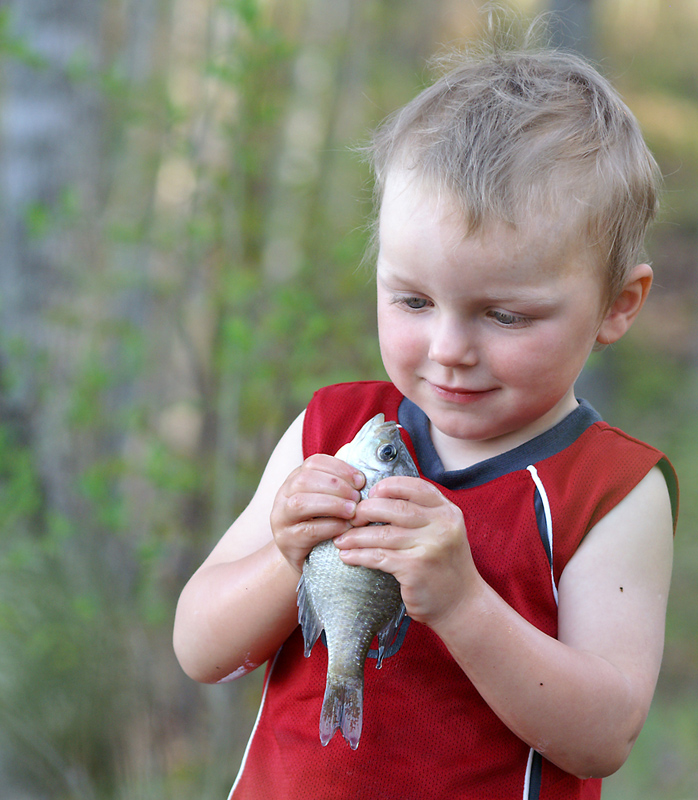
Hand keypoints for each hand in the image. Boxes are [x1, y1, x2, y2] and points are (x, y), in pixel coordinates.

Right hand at [270, 454, 364, 573]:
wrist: (302, 558)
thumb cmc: (321, 524)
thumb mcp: (327, 501)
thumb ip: (339, 488)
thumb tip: (364, 480)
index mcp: (295, 479)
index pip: (313, 463)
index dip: (339, 468)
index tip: (360, 480)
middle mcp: (283, 495)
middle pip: (304, 480)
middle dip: (336, 485)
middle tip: (357, 497)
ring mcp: (282, 518)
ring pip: (301, 503)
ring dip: (332, 504)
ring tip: (352, 510)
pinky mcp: (287, 540)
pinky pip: (308, 530)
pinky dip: (330, 526)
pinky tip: (345, 527)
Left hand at [334, 477, 478, 627]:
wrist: (462, 604)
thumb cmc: (445, 566)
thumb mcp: (444, 532)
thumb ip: (422, 514)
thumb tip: (380, 499)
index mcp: (447, 511)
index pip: (414, 486)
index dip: (388, 486)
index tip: (371, 493)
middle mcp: (441, 525)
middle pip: (394, 507)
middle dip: (365, 510)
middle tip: (351, 518)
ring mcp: (429, 546)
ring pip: (382, 534)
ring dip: (355, 536)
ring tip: (342, 539)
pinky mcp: (415, 568)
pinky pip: (378, 556)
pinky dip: (359, 555)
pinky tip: (348, 556)